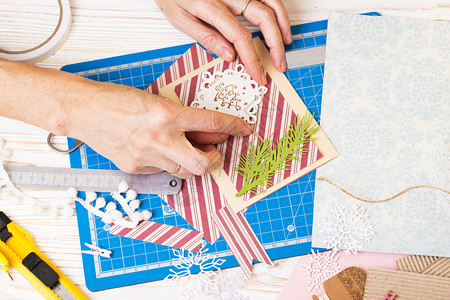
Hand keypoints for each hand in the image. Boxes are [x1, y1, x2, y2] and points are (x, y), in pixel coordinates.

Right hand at [68, 83, 252, 178]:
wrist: (85, 111)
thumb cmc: (118, 100)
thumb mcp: (157, 100)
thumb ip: (184, 118)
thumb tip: (210, 130)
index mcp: (167, 114)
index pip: (212, 122)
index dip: (234, 126)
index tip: (244, 128)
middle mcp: (159, 138)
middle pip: (203, 163)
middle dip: (215, 159)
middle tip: (214, 150)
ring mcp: (146, 156)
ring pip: (184, 171)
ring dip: (191, 162)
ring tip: (184, 148)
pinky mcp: (135, 168)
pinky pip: (163, 171)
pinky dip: (167, 163)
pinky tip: (158, 151)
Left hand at [155, 0, 291, 84]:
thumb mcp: (179, 17)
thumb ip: (205, 36)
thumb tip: (229, 55)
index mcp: (212, 6)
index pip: (240, 36)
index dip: (253, 59)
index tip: (259, 75)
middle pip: (264, 18)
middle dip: (275, 45)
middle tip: (279, 65)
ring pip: (271, 3)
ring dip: (283, 25)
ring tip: (286, 44)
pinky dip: (277, 8)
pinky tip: (278, 22)